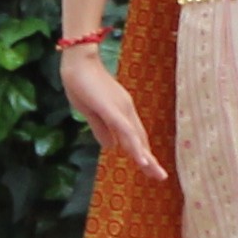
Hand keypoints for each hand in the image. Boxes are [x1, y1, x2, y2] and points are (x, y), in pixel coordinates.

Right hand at [62, 45, 167, 181]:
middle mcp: (126, 110)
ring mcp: (121, 109)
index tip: (149, 169)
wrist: (77, 60)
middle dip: (149, 160)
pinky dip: (135, 146)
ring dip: (146, 158)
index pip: (134, 136)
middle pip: (140, 139)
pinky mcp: (113, 109)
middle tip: (160, 177)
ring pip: (136, 138)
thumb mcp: (90, 112)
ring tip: (156, 174)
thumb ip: (101, 129)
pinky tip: (141, 160)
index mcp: (121, 111)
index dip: (141, 153)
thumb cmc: (81, 83)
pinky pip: (126, 131)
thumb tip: (110, 147)